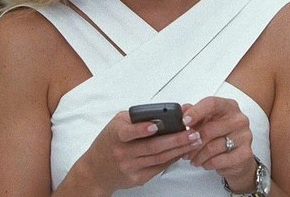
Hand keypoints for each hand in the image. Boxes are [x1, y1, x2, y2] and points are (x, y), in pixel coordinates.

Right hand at [68, 110, 202, 193]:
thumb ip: (138, 117)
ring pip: (159, 158)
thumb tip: (166, 111)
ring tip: (194, 140)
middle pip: (152, 147)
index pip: (128, 133)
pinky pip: (159, 167)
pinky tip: (183, 151)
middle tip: (192, 133)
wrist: (95, 171)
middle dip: (175, 139)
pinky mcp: (137, 178)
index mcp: (116, 135)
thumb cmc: (108, 142)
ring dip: (179, 149)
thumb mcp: (116, 124)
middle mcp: (123, 152)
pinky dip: (173, 159)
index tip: (156, 125)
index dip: (142, 129)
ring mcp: (130, 167)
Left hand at [182, 97, 259, 192]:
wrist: (237, 156)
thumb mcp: (206, 121)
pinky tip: (204, 163)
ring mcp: (244, 136)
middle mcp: (239, 119)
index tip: (184, 121)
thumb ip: (194, 113)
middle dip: (193, 142)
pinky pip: (219, 160)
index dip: (196, 112)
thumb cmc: (220, 135)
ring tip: (193, 159)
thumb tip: (182, 110)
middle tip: (185, 150)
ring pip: (213, 147)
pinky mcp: (245, 153)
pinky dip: (208, 163)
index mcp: (229, 106)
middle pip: (210, 129)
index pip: (212, 103)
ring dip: (198, 156)